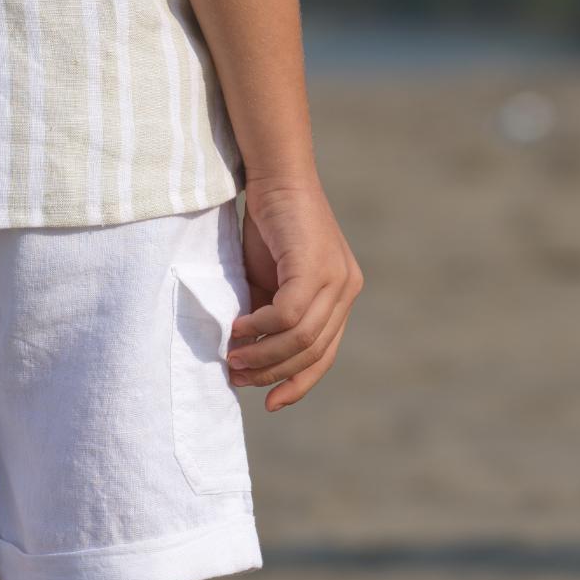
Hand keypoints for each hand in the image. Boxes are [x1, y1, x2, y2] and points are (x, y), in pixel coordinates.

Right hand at [227, 176, 362, 411]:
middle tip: (236, 376)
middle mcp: (347, 290)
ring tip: (232, 357)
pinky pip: (288, 314)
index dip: (298, 385)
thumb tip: (247, 359)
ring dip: (262, 354)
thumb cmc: (267, 226)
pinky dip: (260, 327)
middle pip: (313, 353)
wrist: (273, 176)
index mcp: (340, 296)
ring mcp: (336, 279)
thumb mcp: (268, 282)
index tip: (269, 403)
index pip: (325, 356)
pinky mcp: (316, 267)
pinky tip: (237, 327)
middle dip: (272, 373)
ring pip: (301, 338)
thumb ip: (266, 317)